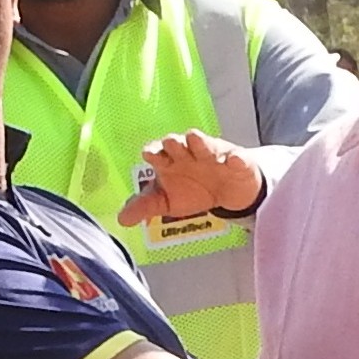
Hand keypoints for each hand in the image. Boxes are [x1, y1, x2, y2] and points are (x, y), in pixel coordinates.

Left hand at [116, 132, 261, 224]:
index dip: (154, 153)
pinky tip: (232, 160)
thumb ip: (145, 206)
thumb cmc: (192, 189)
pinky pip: (236, 158)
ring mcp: (213, 155)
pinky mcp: (236, 161)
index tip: (149, 154)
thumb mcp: (167, 201)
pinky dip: (234, 159)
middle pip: (180, 145)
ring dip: (199, 142)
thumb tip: (122, 220)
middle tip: (170, 142)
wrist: (227, 192)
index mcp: (170, 161)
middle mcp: (189, 153)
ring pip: (205, 146)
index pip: (158, 154)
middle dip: (174, 143)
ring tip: (194, 139)